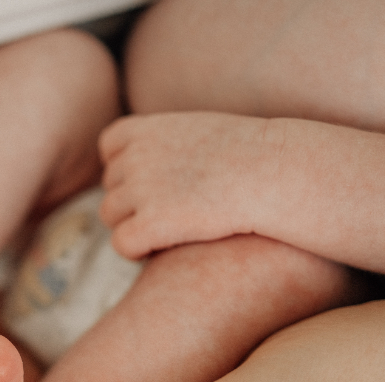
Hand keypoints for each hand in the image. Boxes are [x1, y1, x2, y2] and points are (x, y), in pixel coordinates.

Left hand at [99, 111, 275, 259]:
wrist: (274, 174)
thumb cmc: (246, 155)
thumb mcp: (197, 132)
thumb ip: (162, 145)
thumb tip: (135, 170)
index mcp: (145, 128)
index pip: (110, 147)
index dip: (125, 166)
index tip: (154, 179)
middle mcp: (135, 156)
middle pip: (111, 185)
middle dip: (131, 200)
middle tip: (167, 211)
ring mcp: (140, 189)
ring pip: (110, 216)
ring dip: (131, 225)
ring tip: (164, 231)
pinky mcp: (150, 223)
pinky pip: (122, 243)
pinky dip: (135, 250)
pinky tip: (157, 251)